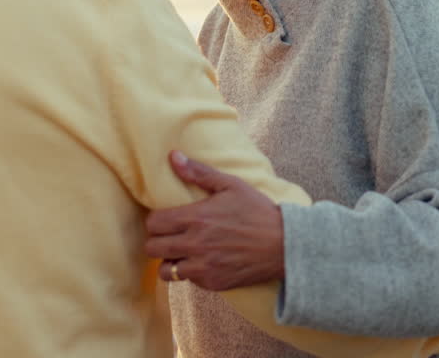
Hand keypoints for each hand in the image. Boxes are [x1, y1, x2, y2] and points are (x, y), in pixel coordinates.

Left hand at [145, 150, 285, 290]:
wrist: (285, 245)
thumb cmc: (258, 211)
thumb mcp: (231, 185)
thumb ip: (198, 172)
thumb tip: (173, 155)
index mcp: (196, 218)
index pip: (153, 223)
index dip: (155, 221)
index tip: (165, 219)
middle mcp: (196, 244)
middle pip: (152, 248)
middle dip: (157, 240)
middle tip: (169, 236)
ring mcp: (204, 266)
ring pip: (166, 270)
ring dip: (169, 261)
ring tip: (180, 252)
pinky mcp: (213, 283)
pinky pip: (187, 281)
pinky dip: (189, 272)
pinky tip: (201, 261)